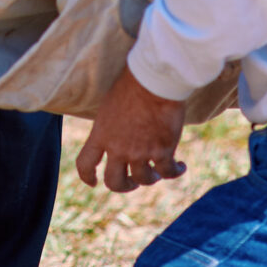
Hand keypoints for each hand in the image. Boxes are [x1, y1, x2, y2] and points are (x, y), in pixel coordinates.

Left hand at [76, 66, 187, 194]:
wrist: (154, 80)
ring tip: (159, 172)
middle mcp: (117, 148)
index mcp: (101, 134)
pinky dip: (176, 171)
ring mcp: (140, 152)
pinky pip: (168, 172)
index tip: (93, 182)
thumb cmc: (132, 84)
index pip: (85, 163)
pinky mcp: (162, 152)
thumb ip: (109, 127)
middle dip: (124, 186)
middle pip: (114, 182)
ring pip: (143, 180)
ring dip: (152, 178)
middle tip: (133, 182)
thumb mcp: (109, 106)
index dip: (87, 177)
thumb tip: (112, 136)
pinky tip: (181, 166)